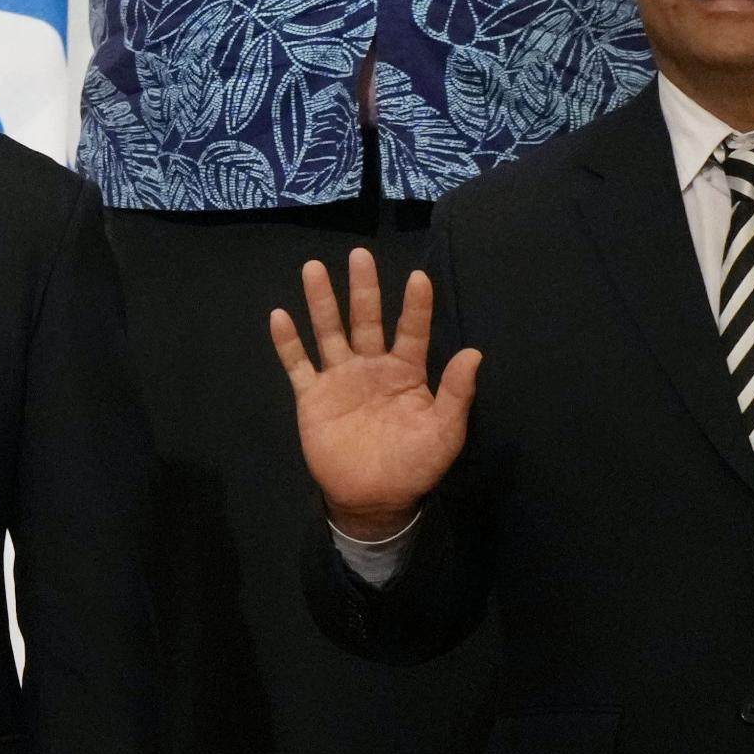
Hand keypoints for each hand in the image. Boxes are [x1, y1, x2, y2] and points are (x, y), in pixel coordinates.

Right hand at [272, 249, 478, 542]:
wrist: (374, 498)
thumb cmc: (415, 465)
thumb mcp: (445, 431)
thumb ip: (457, 392)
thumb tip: (474, 352)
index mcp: (406, 373)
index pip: (412, 331)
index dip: (415, 306)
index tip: (419, 278)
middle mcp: (371, 367)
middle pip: (366, 320)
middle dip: (363, 288)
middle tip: (359, 255)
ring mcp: (339, 379)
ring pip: (329, 332)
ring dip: (322, 301)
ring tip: (314, 268)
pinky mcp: (312, 396)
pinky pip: (298, 364)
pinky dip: (288, 342)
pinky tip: (280, 316)